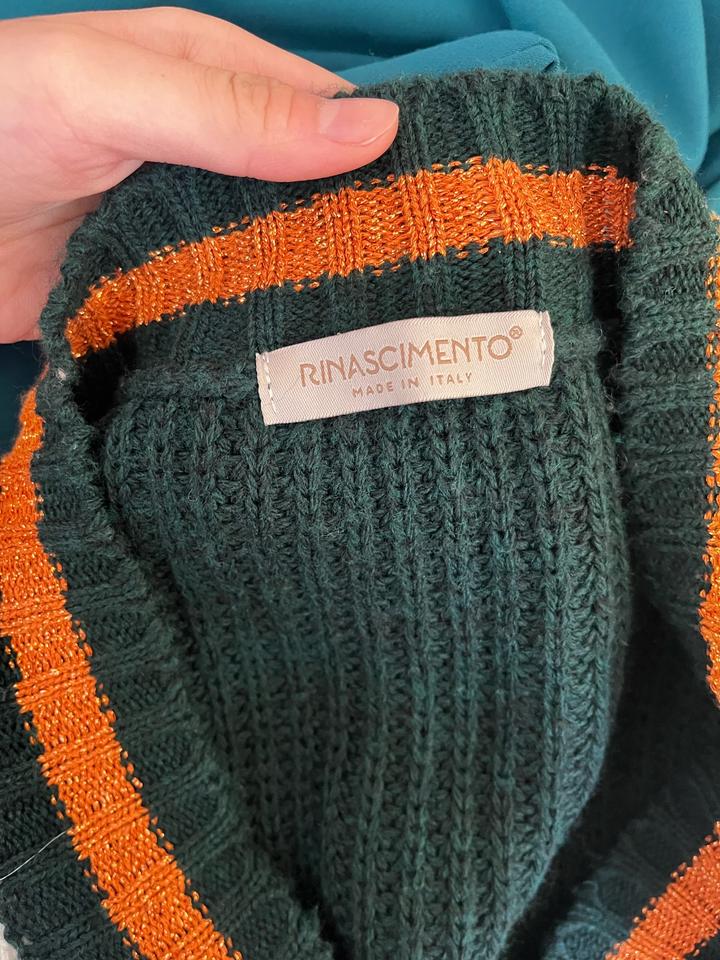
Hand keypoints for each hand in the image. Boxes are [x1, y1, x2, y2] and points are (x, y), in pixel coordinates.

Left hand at [0, 7, 398, 341]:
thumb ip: (234, 114)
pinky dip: (253, 337)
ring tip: (378, 345)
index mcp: (212, 85)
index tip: (442, 221)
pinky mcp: (153, 296)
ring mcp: (181, 233)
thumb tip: (378, 129)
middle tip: (423, 302)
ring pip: (269, 264)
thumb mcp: (113, 92)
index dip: (382, 162)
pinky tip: (296, 366)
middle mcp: (208, 160)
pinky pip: (219, 315)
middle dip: (355, 242)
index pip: (326, 117)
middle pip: (306, 199)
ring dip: (308, 298)